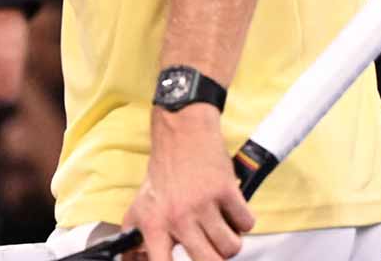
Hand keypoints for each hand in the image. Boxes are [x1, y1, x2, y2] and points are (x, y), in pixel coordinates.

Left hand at [121, 107, 253, 260]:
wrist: (182, 132)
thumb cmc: (164, 171)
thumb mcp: (141, 205)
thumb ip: (138, 236)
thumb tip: (134, 260)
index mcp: (153, 223)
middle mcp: (177, 216)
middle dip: (214, 256)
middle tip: (210, 244)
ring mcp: (202, 204)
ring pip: (231, 247)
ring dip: (230, 239)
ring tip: (219, 223)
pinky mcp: (225, 191)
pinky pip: (247, 225)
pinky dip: (242, 220)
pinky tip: (228, 207)